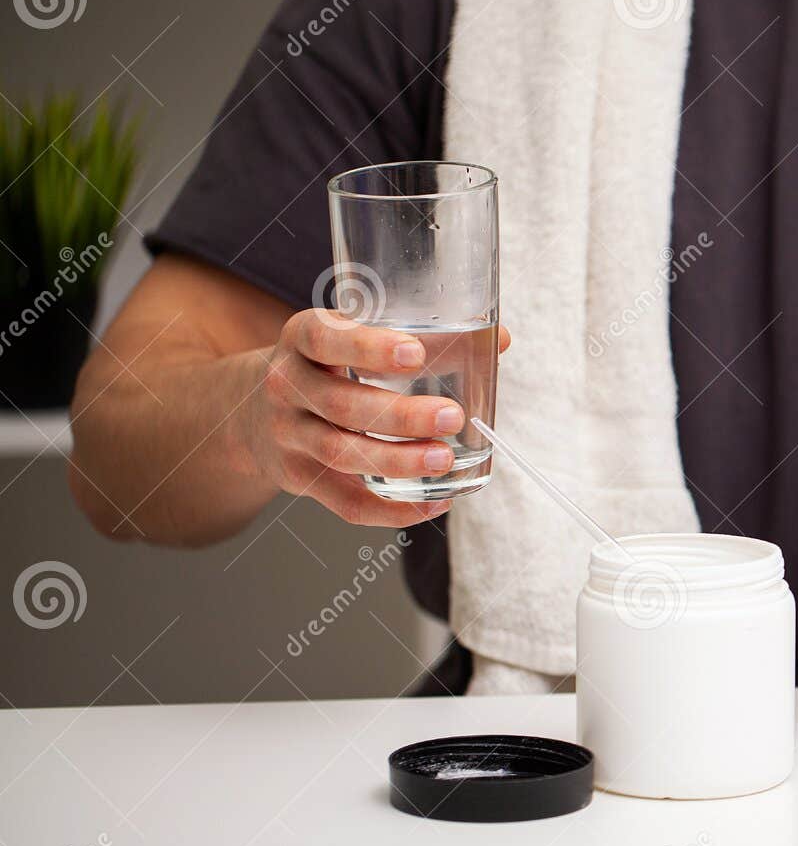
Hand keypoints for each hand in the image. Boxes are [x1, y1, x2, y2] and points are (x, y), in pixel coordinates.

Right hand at [237, 308, 511, 527]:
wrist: (252, 410)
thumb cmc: (327, 365)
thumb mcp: (352, 336)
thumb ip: (420, 335)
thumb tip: (497, 339)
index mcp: (302, 339)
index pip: (325, 338)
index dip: (367, 347)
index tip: (415, 353)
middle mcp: (287, 386)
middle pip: (341, 406)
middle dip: (400, 415)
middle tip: (452, 416)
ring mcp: (289, 435)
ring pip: (342, 455)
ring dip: (398, 461)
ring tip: (445, 459)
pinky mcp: (299, 478)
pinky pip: (344, 503)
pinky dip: (390, 510)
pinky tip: (433, 504)